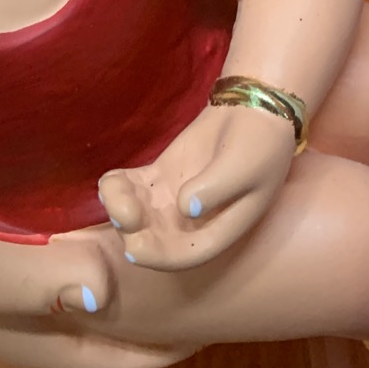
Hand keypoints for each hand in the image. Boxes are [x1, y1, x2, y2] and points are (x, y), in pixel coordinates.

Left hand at [98, 101, 294, 271]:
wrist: (253, 111)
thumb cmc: (258, 144)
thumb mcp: (244, 168)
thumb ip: (216, 189)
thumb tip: (185, 209)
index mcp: (218, 231)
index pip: (186, 254)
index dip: (158, 256)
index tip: (134, 246)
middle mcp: (191, 223)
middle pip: (156, 239)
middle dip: (134, 233)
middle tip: (123, 216)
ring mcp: (171, 199)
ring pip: (139, 215)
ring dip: (121, 209)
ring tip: (113, 192)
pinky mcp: (160, 176)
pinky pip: (134, 189)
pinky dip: (118, 188)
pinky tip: (110, 181)